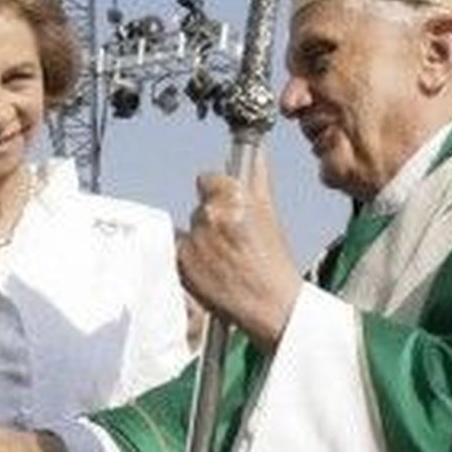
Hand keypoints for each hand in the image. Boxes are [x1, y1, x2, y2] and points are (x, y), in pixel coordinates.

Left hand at [177, 145, 301, 352]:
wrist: (269, 303)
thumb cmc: (272, 260)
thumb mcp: (269, 212)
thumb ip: (258, 176)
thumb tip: (256, 148)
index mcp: (233, 197)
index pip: (207, 179)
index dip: (218, 194)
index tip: (229, 209)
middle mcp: (211, 215)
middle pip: (200, 207)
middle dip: (212, 221)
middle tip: (232, 242)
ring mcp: (194, 239)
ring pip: (190, 229)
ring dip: (201, 240)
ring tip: (223, 260)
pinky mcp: (181, 261)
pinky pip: (179, 250)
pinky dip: (190, 258)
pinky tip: (210, 270)